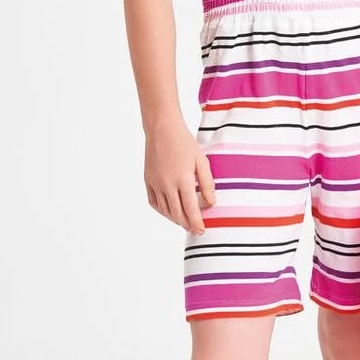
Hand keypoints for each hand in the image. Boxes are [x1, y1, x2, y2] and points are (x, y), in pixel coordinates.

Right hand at [144, 118, 215, 233]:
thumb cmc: (185, 143)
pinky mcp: (148, 181)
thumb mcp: (202, 161)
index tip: (202, 230)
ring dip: (176, 219)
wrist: (162, 129)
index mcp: (183, 179)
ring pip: (165, 210)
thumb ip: (207, 183)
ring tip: (185, 222)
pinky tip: (170, 212)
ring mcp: (155, 183)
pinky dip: (163, 211)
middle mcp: (167, 184)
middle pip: (177, 214)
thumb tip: (211, 203)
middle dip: (187, 224)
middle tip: (196, 230)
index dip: (197, 222)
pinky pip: (154, 202)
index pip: (191, 209)